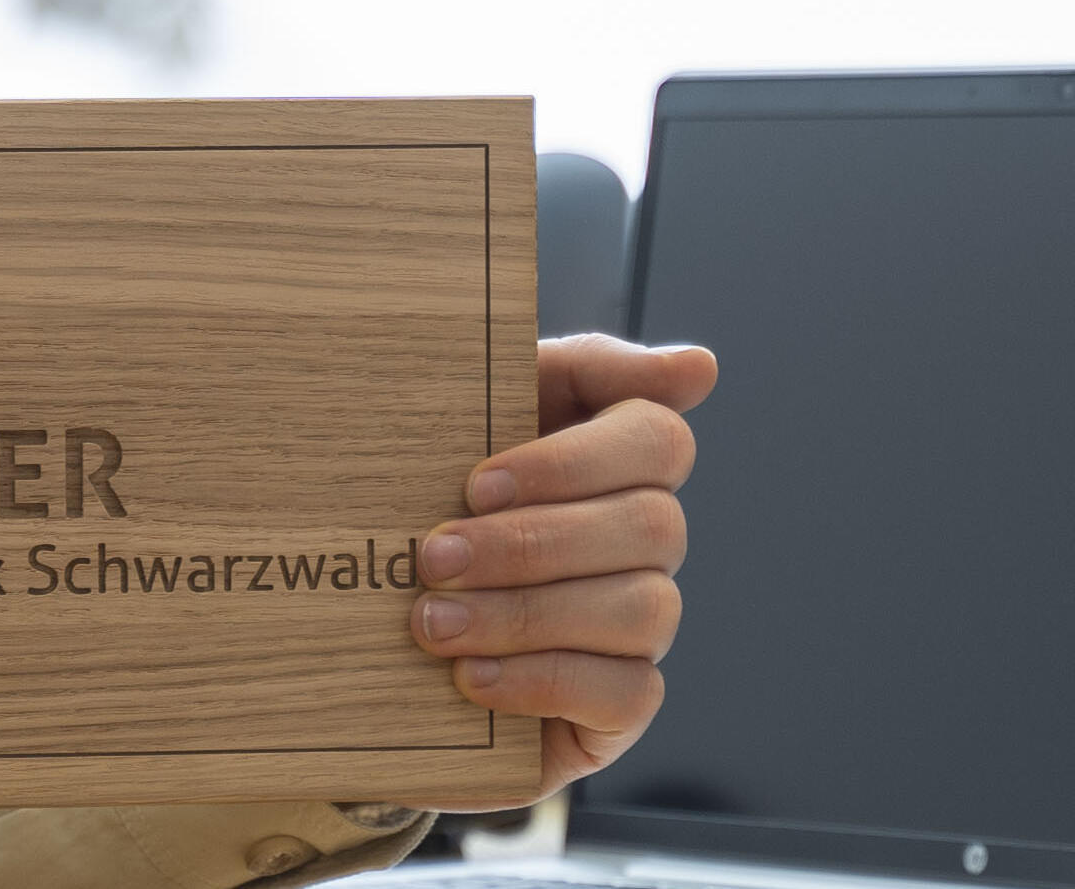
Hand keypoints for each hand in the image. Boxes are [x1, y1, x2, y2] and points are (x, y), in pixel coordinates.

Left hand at [414, 333, 717, 798]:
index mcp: (617, 460)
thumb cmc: (428, 502)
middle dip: (530, 543)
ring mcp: (644, 625)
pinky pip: (627, 694)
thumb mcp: (474, 416)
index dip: (572, 463)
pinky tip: (470, 678)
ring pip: (641, 609)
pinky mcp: (623, 705)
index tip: (476, 482)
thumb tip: (700, 369)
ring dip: (527, 615)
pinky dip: (541, 682)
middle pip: (652, 525)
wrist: (375, 629)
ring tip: (432, 623)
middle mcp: (647, 542)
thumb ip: (574, 371)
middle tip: (432, 559)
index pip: (658, 439)